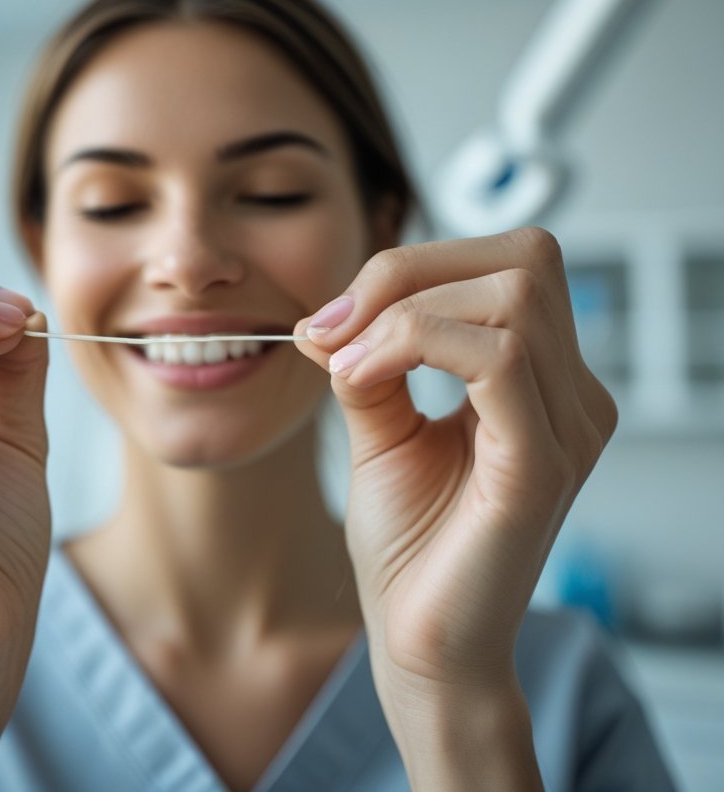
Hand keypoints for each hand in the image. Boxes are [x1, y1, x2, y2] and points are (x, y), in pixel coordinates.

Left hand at [293, 229, 615, 762]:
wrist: (418, 643)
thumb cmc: (410, 548)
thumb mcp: (380, 429)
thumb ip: (370, 361)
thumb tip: (333, 310)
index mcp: (542, 381)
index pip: (506, 265)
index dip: (413, 266)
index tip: (332, 318)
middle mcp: (572, 397)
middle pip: (520, 260)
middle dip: (409, 272)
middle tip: (335, 327)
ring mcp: (567, 429)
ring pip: (512, 296)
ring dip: (403, 311)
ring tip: (345, 362)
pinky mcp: (541, 466)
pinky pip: (498, 358)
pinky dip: (414, 344)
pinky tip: (360, 379)